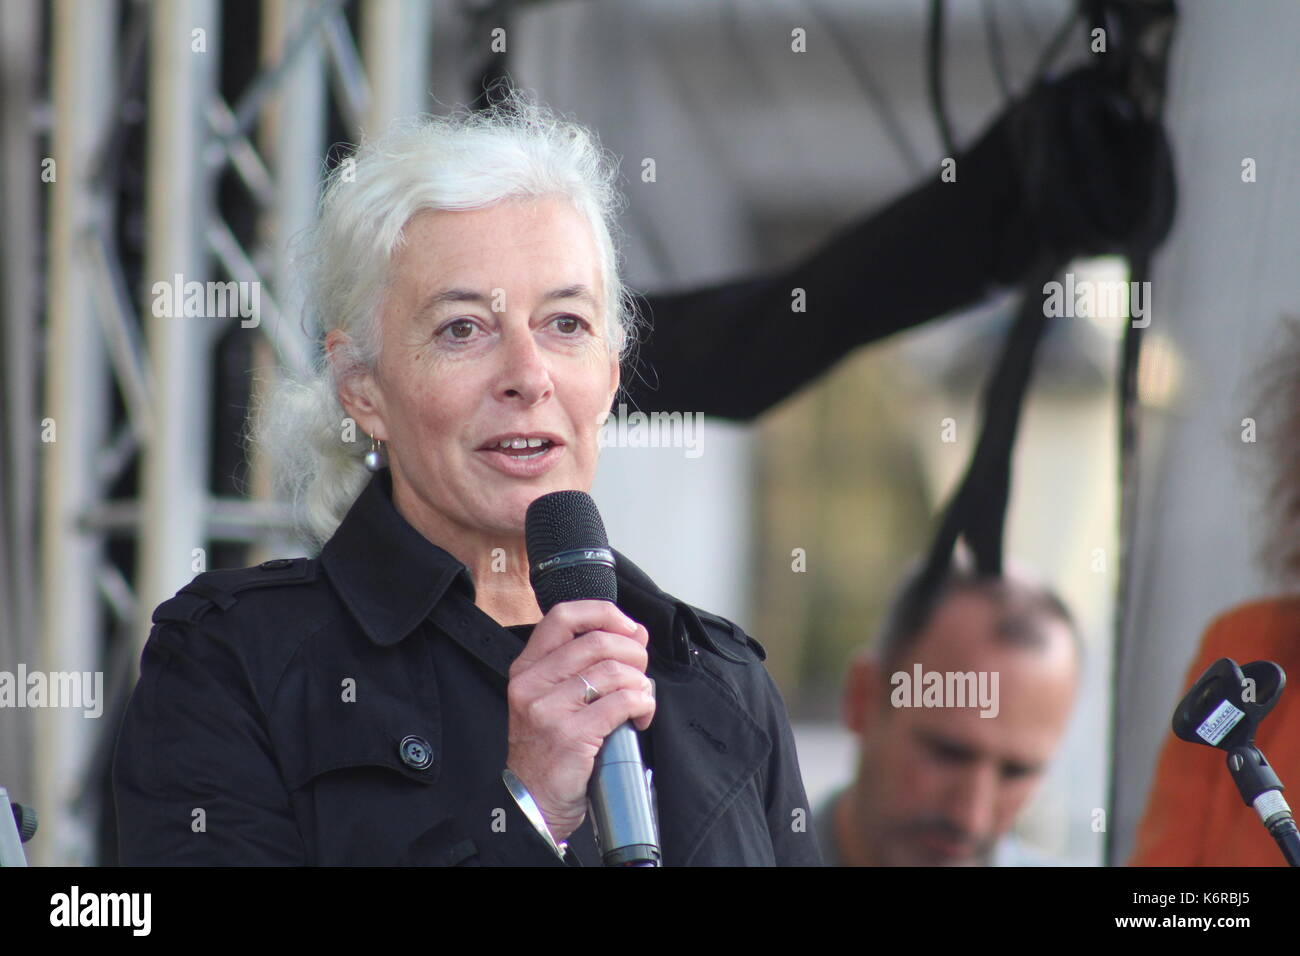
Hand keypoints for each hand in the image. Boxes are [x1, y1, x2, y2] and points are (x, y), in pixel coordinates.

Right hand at [505, 600, 655, 844]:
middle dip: (633, 653)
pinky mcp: (570, 735)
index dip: (603, 613)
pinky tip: (641, 716)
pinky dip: (642, 704)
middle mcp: (532, 683)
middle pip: (597, 641)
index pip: (563, 616)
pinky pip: (622, 703)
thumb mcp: (557, 699)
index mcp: (527, 668)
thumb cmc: (550, 750)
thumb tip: (636, 632)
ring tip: (641, 699)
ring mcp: (548, 710)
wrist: (533, 804)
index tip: (628, 628)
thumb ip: (591, 663)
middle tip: (641, 672)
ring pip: (614, 672)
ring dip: (641, 683)